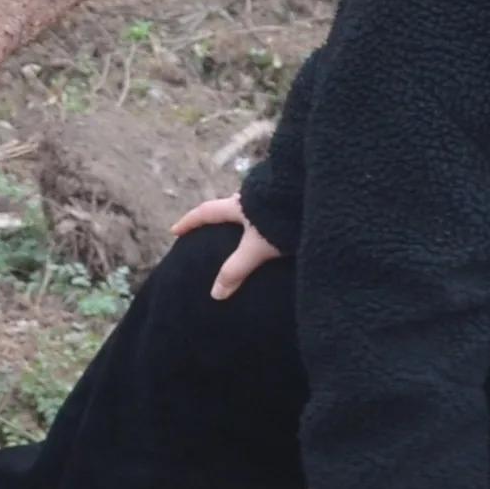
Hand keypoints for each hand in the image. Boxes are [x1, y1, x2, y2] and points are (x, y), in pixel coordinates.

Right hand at [169, 189, 284, 300]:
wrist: (314, 197)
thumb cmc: (283, 220)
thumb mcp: (257, 248)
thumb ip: (236, 269)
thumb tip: (215, 294)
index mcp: (238, 205)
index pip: (206, 212)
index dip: (190, 222)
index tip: (175, 230)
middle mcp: (251, 196)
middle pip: (228, 205)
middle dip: (218, 216)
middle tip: (211, 228)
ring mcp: (271, 194)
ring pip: (251, 205)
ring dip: (244, 216)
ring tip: (244, 229)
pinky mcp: (288, 197)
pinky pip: (269, 207)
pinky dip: (264, 217)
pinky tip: (273, 225)